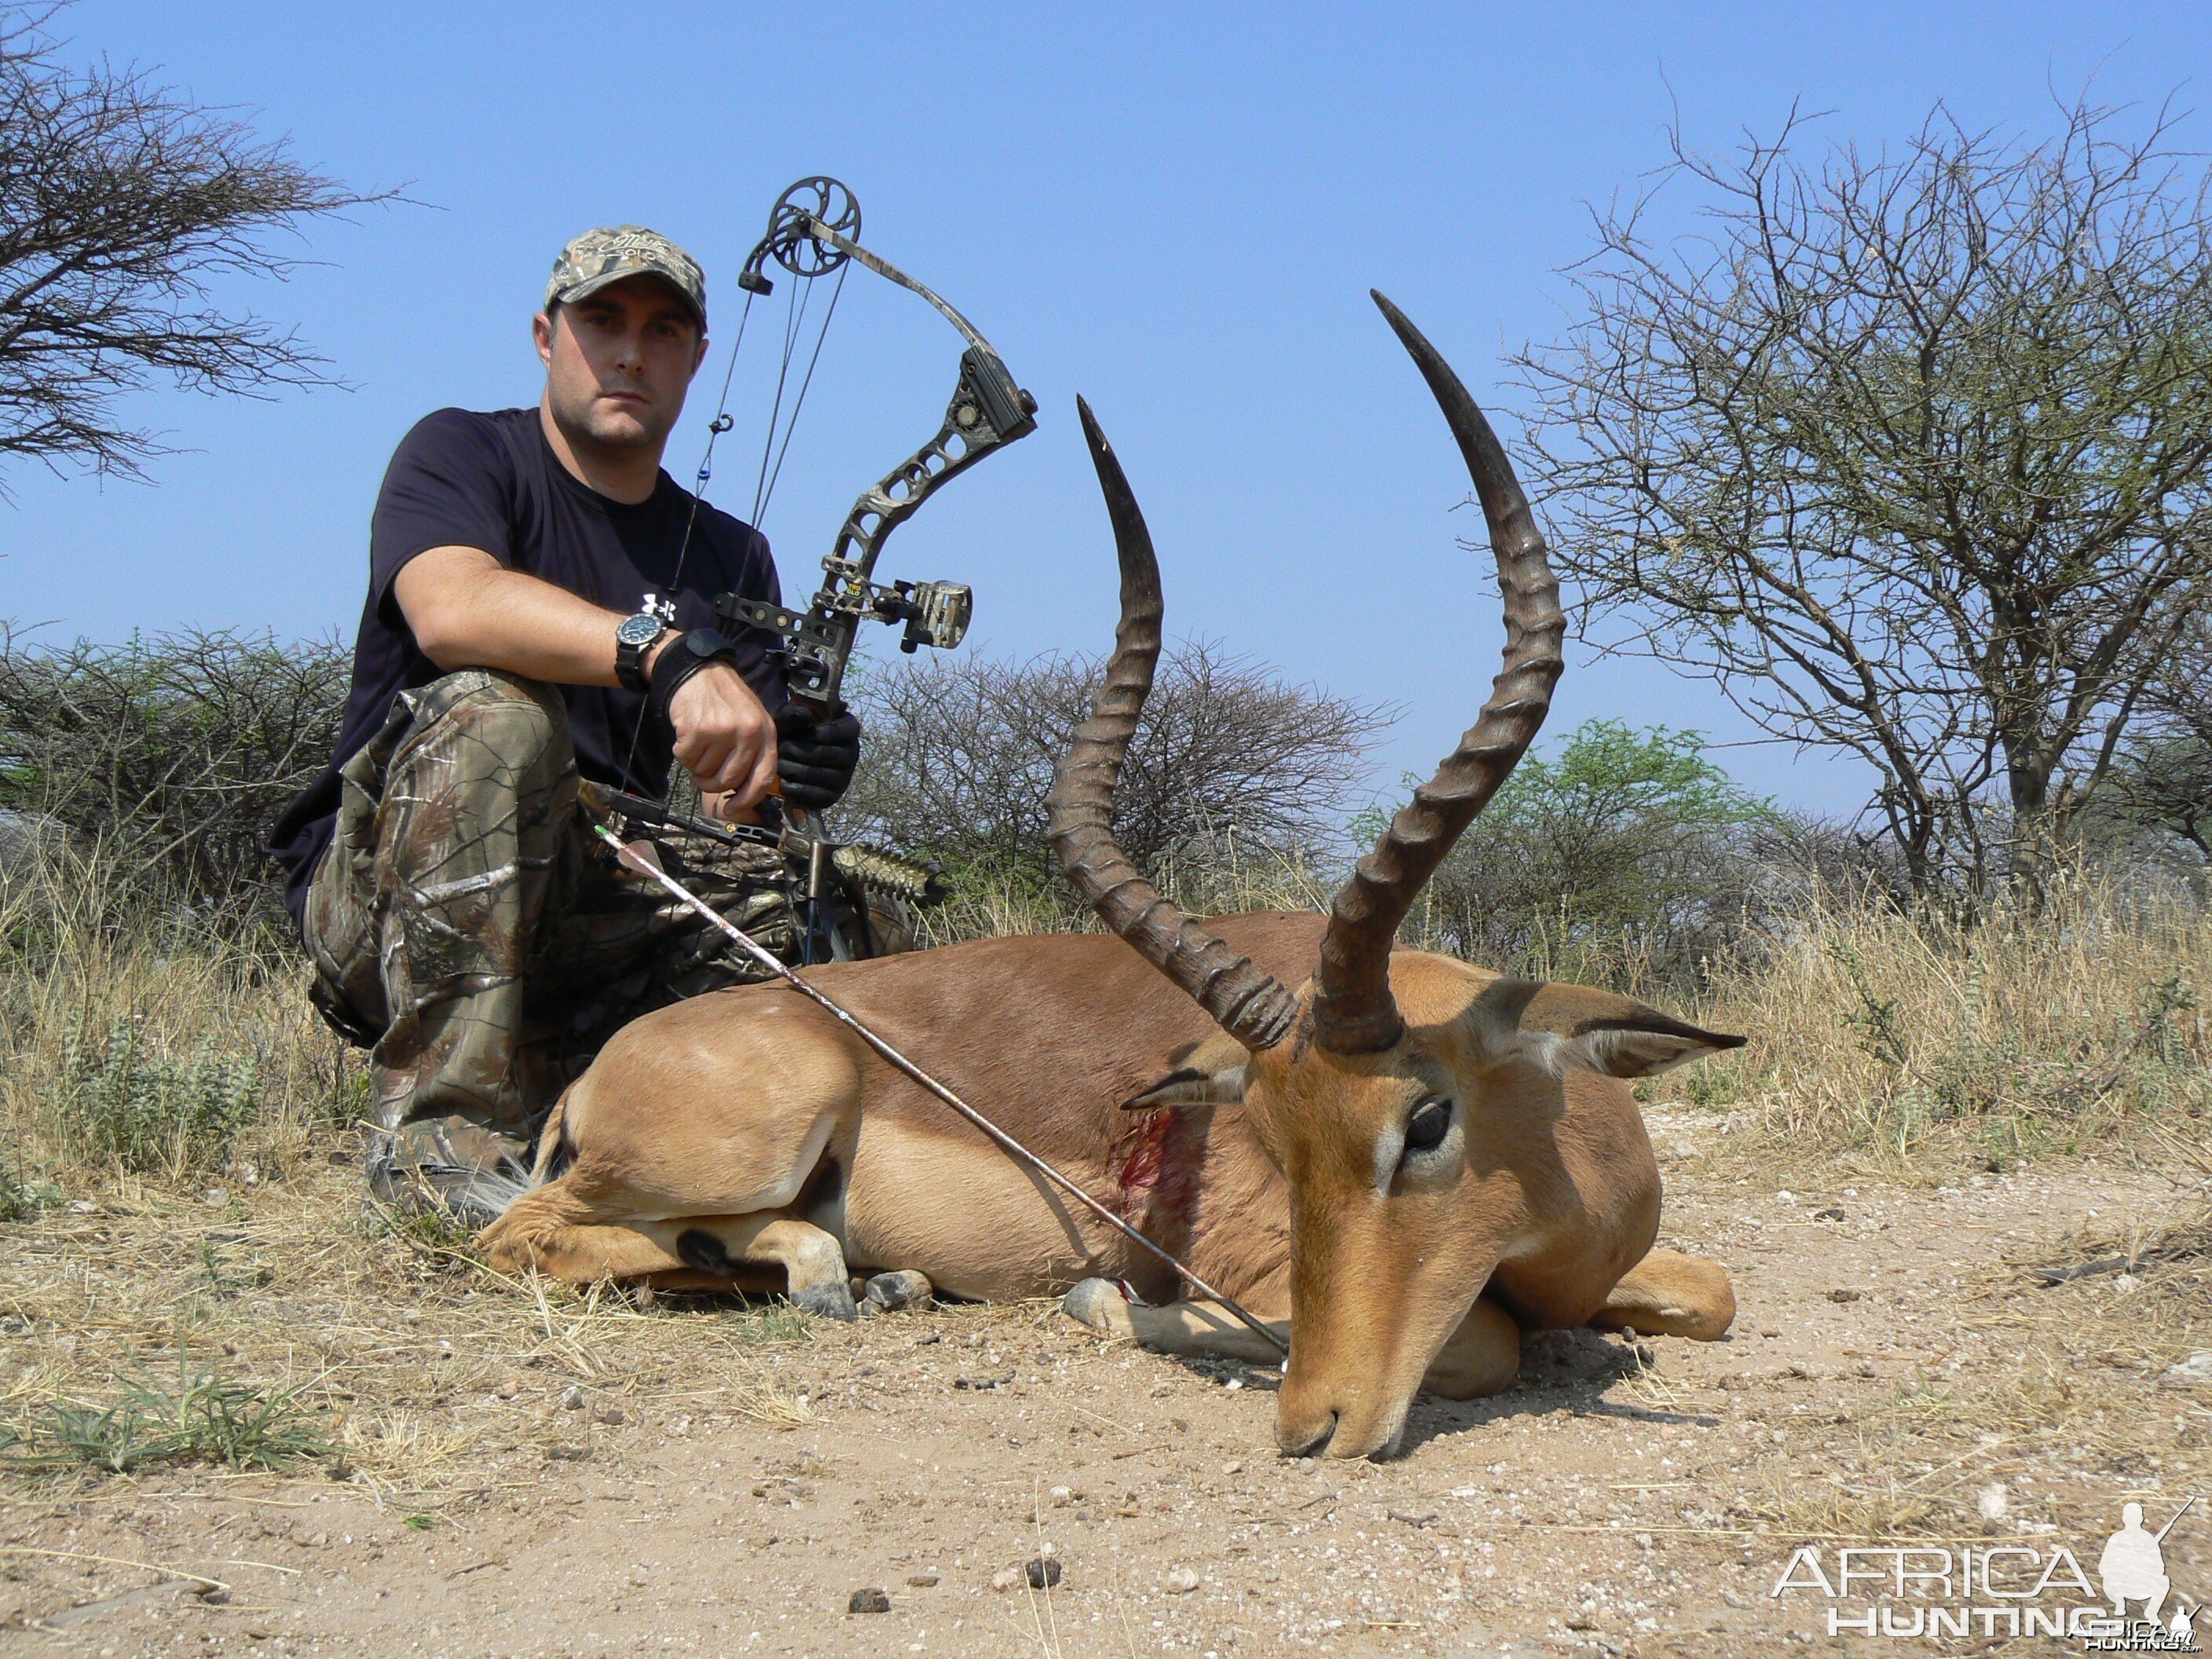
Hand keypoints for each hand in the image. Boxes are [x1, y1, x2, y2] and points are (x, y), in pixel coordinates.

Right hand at [666, 662, 778, 806]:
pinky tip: (687, 734)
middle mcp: (747, 733)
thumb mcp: (751, 721)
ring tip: (699, 742)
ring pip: (704, 772)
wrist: (699, 671)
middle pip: (728, 780)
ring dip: (696, 764)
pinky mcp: (697, 730)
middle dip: (711, 784)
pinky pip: (686, 759)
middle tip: (703, 775)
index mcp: (765, 733)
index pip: (763, 778)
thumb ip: (752, 753)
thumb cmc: (725, 700)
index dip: (747, 800)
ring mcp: (722, 731)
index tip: (732, 809)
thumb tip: (743, 793)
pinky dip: (682, 752)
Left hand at [774, 701, 861, 810]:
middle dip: (799, 752)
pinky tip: (784, 783)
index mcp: (849, 729)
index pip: (837, 732)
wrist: (793, 753)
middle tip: (781, 749)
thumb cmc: (794, 731)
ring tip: (779, 765)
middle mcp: (852, 753)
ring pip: (820, 775)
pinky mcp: (834, 795)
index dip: (814, 734)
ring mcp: (844, 776)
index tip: (793, 733)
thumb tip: (804, 715)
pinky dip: (799, 790)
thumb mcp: (792, 718)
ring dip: (796, 771)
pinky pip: (818, 796)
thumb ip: (795, 714)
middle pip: (826, 755)